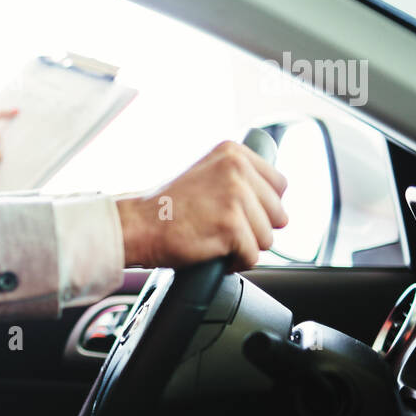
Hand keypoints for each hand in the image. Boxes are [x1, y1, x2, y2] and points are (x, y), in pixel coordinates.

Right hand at [115, 141, 288, 272]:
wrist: (137, 224)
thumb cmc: (165, 207)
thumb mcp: (205, 174)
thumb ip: (239, 178)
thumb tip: (273, 199)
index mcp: (233, 153)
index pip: (279, 185)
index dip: (263, 207)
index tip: (242, 214)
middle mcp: (237, 169)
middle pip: (277, 214)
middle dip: (255, 228)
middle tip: (224, 230)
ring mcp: (235, 196)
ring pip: (267, 238)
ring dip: (245, 246)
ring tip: (217, 241)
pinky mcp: (231, 225)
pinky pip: (252, 256)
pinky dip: (235, 262)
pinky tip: (216, 254)